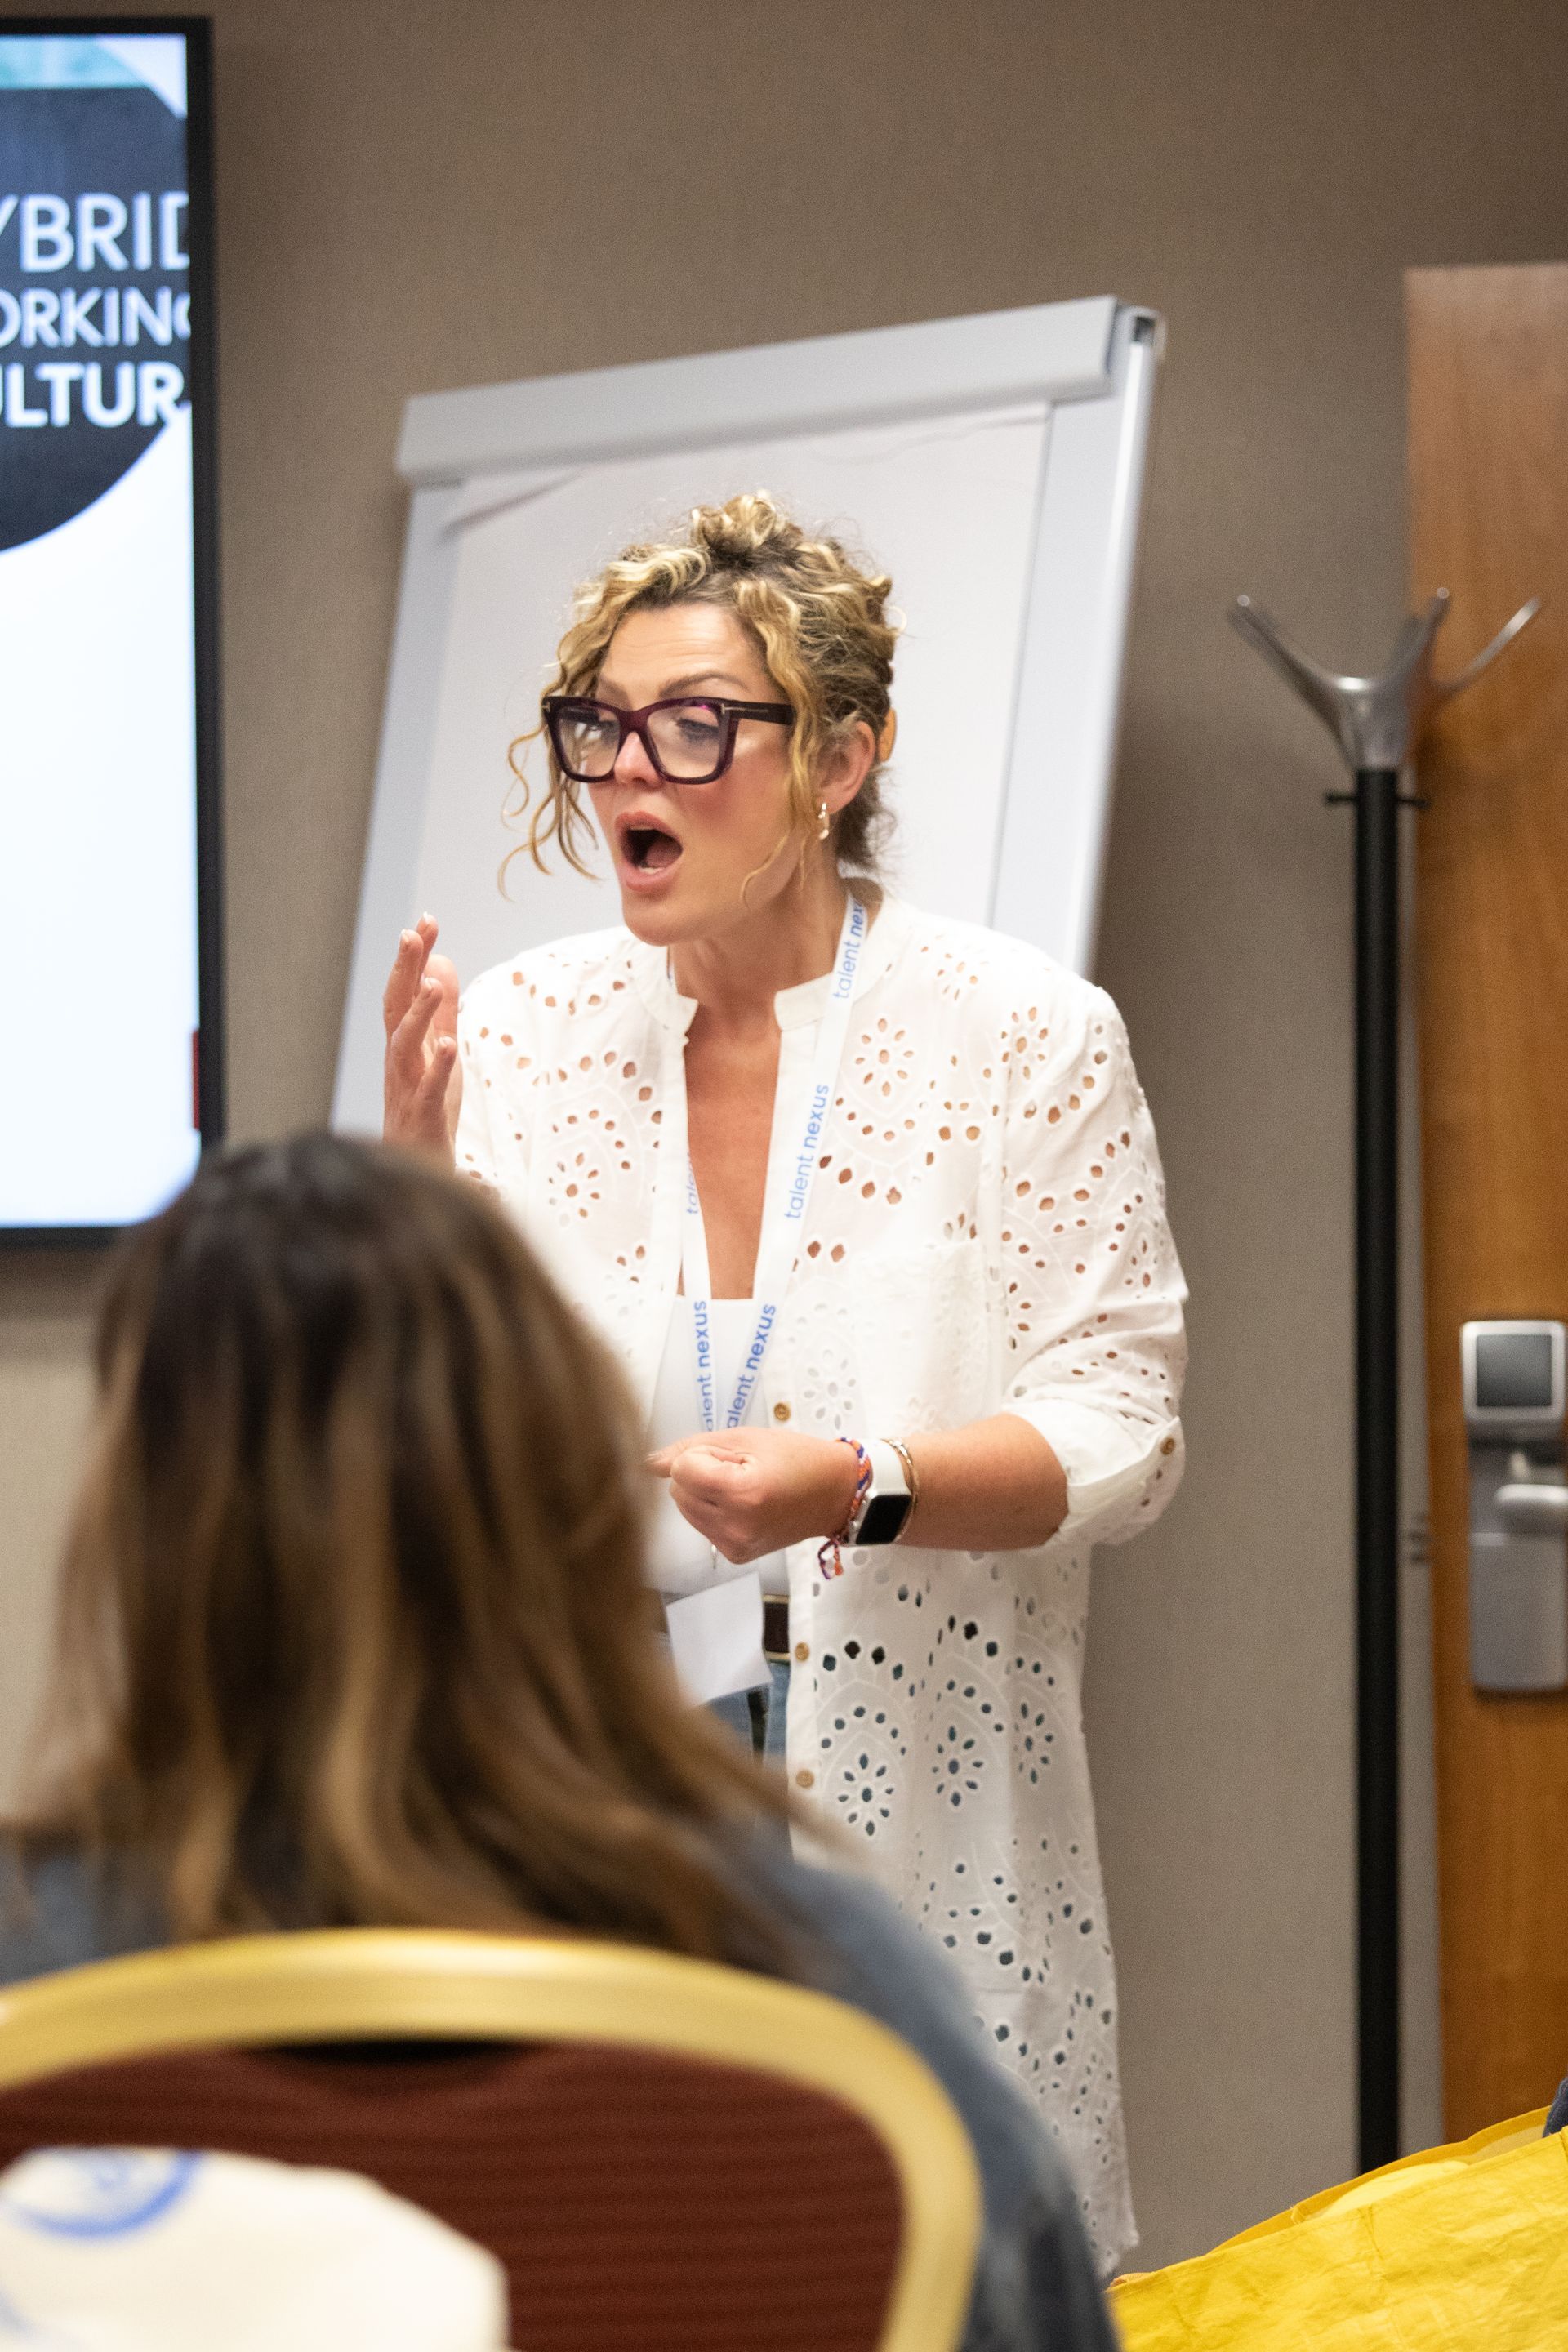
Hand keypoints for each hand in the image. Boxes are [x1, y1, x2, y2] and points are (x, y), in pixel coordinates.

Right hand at [383, 915, 460, 1156]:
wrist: (419, 1168)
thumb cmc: (427, 1109)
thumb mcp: (441, 1050)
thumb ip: (443, 1010)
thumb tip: (442, 961)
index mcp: (405, 1042)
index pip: (405, 991)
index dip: (414, 957)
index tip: (427, 920)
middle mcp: (400, 1059)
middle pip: (396, 1007)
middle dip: (404, 970)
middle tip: (412, 933)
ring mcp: (408, 1087)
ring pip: (404, 1045)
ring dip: (419, 1013)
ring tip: (435, 985)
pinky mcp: (423, 1115)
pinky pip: (428, 1089)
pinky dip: (438, 1067)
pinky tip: (450, 1046)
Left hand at [647, 1427, 862, 1564]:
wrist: (832, 1493)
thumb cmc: (797, 1459)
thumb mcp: (745, 1438)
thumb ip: (692, 1447)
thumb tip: (650, 1463)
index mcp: (743, 1493)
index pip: (681, 1470)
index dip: (702, 1455)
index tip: (734, 1457)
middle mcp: (737, 1526)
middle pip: (678, 1491)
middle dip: (700, 1474)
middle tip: (741, 1470)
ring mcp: (736, 1545)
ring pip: (684, 1508)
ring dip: (703, 1493)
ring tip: (743, 1486)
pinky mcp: (735, 1554)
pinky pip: (700, 1525)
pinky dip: (713, 1510)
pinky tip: (744, 1505)